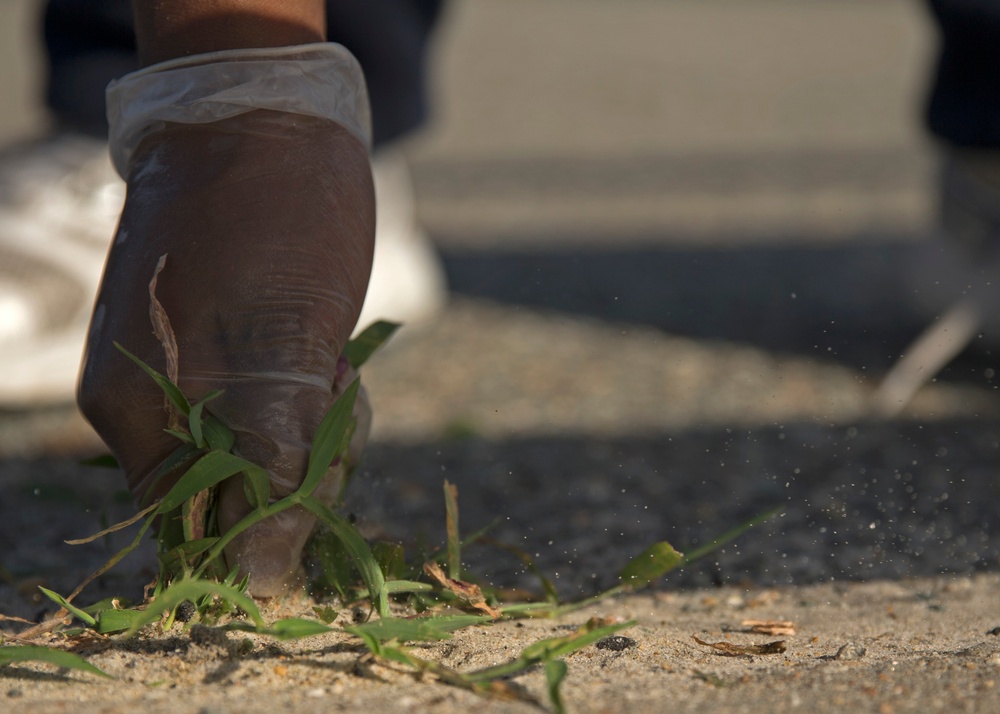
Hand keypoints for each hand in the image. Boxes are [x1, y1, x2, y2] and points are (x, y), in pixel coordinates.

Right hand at [78, 109, 374, 595]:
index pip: (195, 530)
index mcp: (141, 415)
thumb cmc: (271, 219)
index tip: (325, 478)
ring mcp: (198, 378)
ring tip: (336, 362)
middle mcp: (159, 407)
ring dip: (323, 430)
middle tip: (334, 396)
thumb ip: (267, 459)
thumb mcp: (280, 343)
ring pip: (271, 457)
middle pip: (238, 499)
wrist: (269, 119)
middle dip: (306, 469)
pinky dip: (323, 401)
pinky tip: (337, 356)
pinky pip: (284, 416)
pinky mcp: (239, 355)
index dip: (268, 526)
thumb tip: (263, 581)